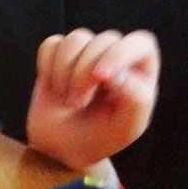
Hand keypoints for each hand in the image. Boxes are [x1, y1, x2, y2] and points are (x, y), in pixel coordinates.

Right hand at [26, 29, 159, 170]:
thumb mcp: (127, 127)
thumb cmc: (100, 138)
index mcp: (140, 70)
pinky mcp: (58, 54)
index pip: (140, 43)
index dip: (120, 54)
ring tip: (66, 99)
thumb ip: (135, 99)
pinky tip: (53, 87)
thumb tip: (116, 73)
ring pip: (76, 39)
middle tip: (77, 104)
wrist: (63, 149)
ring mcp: (85, 53)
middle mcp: (114, 55)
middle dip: (84, 74)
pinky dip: (47, 66)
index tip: (101, 78)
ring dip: (64, 71)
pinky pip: (51, 44)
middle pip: (103, 41)